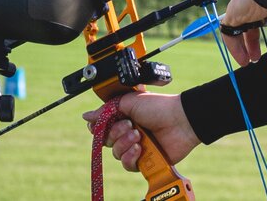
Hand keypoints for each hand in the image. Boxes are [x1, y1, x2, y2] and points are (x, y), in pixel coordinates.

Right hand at [82, 91, 199, 173]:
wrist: (179, 120)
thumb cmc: (159, 107)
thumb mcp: (130, 102)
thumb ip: (106, 110)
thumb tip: (86, 116)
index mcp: (124, 117)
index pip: (102, 127)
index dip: (99, 128)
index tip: (100, 124)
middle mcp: (128, 132)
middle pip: (106, 141)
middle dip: (115, 133)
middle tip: (130, 125)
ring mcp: (136, 147)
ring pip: (116, 153)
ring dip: (124, 143)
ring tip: (138, 135)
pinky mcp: (144, 160)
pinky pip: (127, 164)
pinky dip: (130, 157)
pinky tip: (139, 148)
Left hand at [218, 0, 266, 66]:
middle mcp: (259, 1)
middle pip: (253, 23)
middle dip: (254, 42)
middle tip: (257, 57)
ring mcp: (245, 6)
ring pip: (240, 26)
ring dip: (243, 45)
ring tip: (248, 61)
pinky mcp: (234, 11)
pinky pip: (229, 29)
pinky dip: (234, 45)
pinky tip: (242, 58)